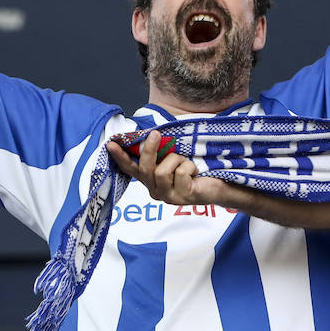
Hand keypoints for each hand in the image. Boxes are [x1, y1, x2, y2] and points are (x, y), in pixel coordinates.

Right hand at [106, 131, 227, 206]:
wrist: (218, 186)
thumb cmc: (194, 171)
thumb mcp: (174, 160)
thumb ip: (161, 154)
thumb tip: (151, 135)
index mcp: (151, 181)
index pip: (131, 169)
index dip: (120, 157)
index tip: (111, 144)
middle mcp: (156, 191)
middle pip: (145, 169)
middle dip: (149, 150)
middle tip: (156, 134)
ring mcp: (169, 196)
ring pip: (162, 171)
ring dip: (176, 160)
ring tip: (187, 163)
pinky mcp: (183, 196)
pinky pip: (181, 173)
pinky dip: (189, 166)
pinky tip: (196, 172)